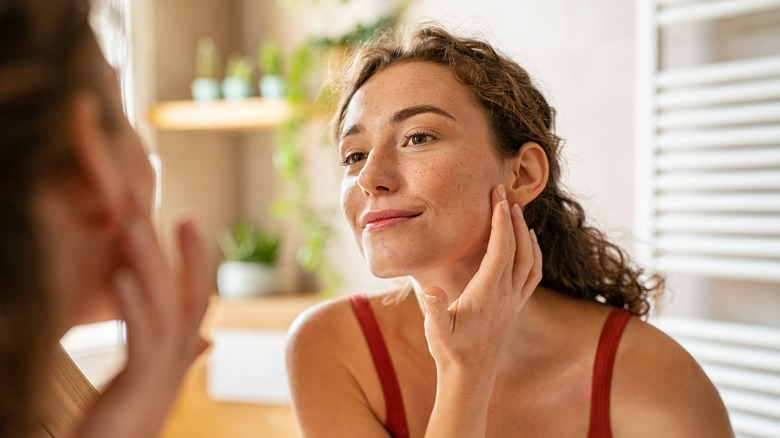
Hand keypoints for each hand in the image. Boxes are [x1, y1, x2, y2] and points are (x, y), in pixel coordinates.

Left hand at [74, 207, 209, 437]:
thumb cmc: (127, 424)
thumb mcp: (153, 380)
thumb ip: (180, 354)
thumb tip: (206, 338)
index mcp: (177, 352)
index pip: (193, 294)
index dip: (194, 256)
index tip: (187, 215)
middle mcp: (177, 358)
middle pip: (184, 292)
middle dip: (174, 245)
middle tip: (156, 199)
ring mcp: (163, 371)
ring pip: (164, 307)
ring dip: (150, 263)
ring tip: (133, 224)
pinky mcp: (140, 385)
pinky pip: (142, 338)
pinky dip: (134, 305)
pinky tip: (122, 277)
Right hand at [421, 185, 541, 375]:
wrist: (470, 377)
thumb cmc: (450, 352)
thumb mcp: (436, 331)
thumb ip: (435, 309)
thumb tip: (432, 290)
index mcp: (488, 294)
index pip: (500, 250)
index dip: (500, 222)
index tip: (496, 197)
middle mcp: (507, 295)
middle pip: (518, 248)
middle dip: (511, 217)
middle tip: (503, 192)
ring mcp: (514, 301)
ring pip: (530, 259)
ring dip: (525, 233)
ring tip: (515, 211)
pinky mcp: (516, 306)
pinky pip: (533, 273)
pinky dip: (534, 252)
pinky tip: (528, 243)